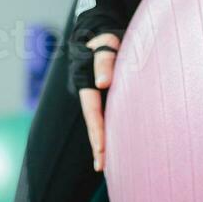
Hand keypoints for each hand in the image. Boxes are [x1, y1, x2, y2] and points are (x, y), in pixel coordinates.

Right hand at [77, 33, 119, 171]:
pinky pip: (109, 117)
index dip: (96, 131)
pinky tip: (117, 146)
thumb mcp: (107, 42)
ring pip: (100, 122)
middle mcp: (90, 92)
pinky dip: (111, 131)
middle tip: (101, 168)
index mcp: (86, 82)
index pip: (92, 111)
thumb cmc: (109, 37)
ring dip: (102, 142)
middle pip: (93, 122)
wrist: (105, 34)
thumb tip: (103, 84)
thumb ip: (104, 60)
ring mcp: (98, 96)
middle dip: (97, 145)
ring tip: (105, 166)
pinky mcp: (108, 98)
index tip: (101, 150)